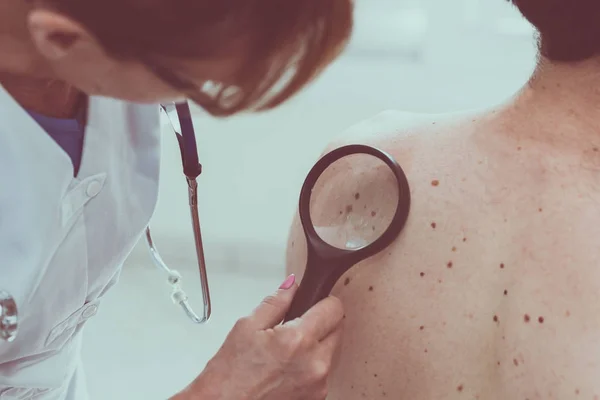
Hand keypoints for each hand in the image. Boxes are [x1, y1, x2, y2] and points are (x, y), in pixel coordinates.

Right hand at [176, 274, 343, 399]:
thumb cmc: (230, 373)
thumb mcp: (247, 326)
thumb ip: (276, 302)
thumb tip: (292, 286)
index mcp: (298, 340)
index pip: (334, 309)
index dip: (324, 301)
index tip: (315, 302)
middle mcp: (315, 363)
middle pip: (338, 329)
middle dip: (322, 322)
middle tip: (298, 325)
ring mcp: (319, 383)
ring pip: (333, 351)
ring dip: (318, 345)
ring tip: (289, 349)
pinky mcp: (317, 397)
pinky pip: (325, 372)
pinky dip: (313, 365)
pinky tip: (290, 366)